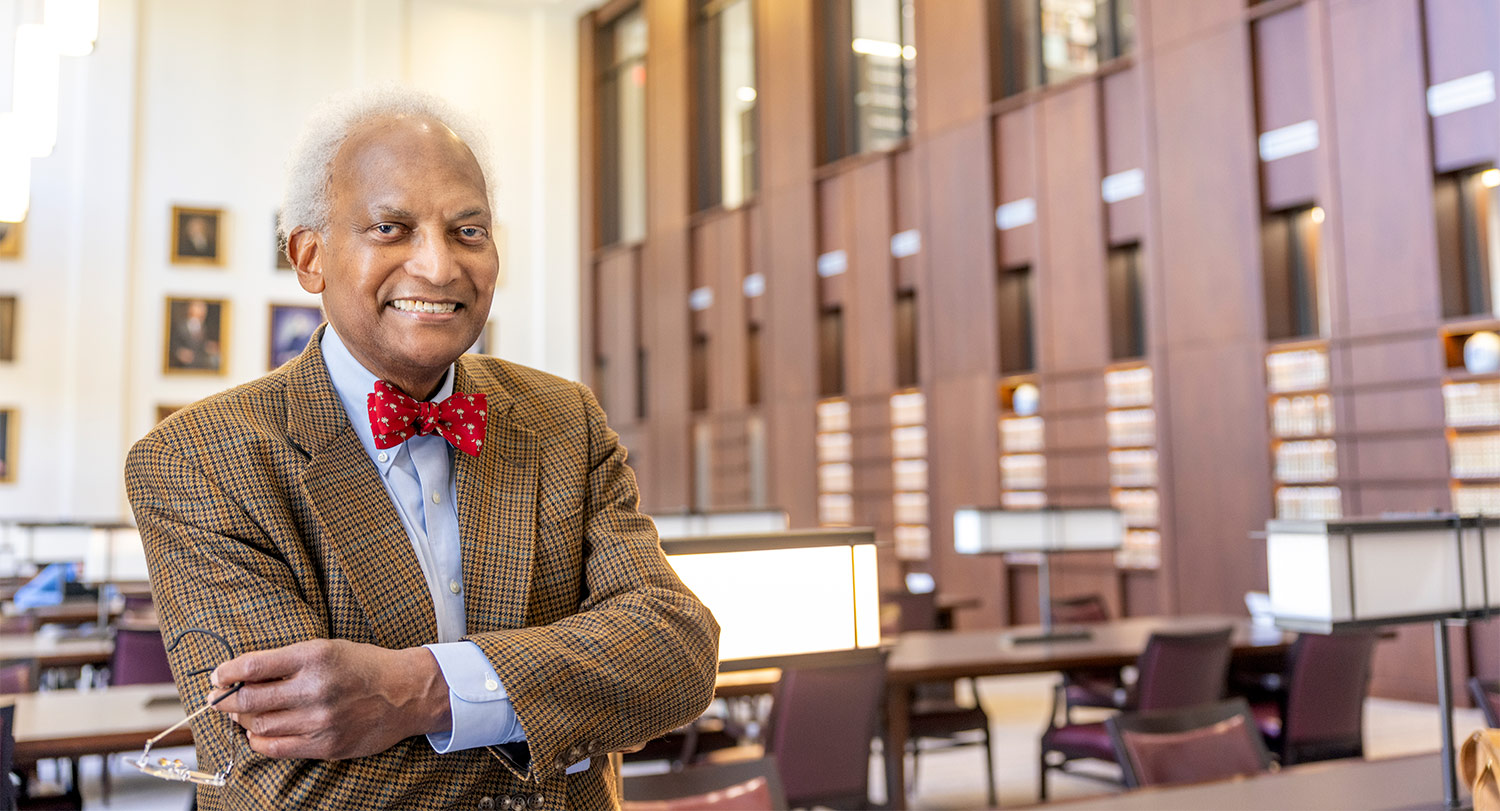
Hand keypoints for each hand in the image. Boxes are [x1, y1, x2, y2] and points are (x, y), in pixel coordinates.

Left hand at [209, 639, 451, 759]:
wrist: (406, 692)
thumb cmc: (364, 667)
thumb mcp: (327, 649)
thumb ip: (288, 662)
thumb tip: (243, 675)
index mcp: (315, 656)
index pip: (254, 666)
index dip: (227, 672)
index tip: (217, 675)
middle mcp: (316, 689)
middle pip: (250, 699)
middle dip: (226, 700)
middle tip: (217, 698)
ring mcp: (321, 720)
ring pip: (261, 725)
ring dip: (243, 720)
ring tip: (241, 714)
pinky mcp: (327, 745)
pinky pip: (278, 748)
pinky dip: (260, 741)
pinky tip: (259, 732)